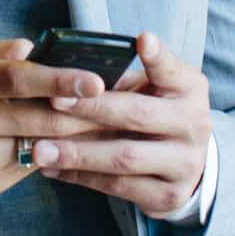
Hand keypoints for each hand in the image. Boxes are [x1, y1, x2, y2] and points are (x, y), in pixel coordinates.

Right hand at [0, 38, 103, 208]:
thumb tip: (36, 48)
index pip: (20, 77)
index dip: (61, 79)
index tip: (96, 80)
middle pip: (42, 118)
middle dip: (85, 116)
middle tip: (119, 110)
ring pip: (39, 147)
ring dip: (72, 140)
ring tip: (101, 131)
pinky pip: (25, 170)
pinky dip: (45, 158)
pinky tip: (59, 151)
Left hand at [30, 32, 210, 218]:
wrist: (185, 161)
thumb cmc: (154, 110)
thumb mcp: (149, 87)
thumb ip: (120, 79)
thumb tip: (68, 72)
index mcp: (189, 89)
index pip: (174, 69)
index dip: (158, 57)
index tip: (142, 40)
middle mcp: (194, 125)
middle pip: (139, 114)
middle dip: (92, 108)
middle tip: (54, 101)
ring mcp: (184, 163)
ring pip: (125, 158)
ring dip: (78, 154)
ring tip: (40, 149)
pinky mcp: (169, 195)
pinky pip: (119, 187)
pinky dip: (82, 177)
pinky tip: (54, 168)